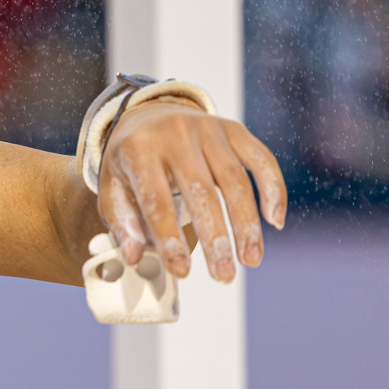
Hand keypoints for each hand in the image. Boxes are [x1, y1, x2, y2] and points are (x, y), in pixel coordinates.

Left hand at [99, 99, 287, 282]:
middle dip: (215, 238)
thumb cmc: (131, 161)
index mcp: (139, 150)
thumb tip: (134, 257)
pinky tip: (275, 221)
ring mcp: (209, 129)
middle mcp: (175, 134)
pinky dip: (273, 190)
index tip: (181, 271)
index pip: (156, 200)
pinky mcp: (235, 128)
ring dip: (247, 225)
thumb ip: (122, 222)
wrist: (147, 113)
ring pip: (236, 180)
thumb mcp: (113, 186)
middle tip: (224, 275)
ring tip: (251, 260)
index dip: (169, 238)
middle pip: (201, 192)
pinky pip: (262, 159)